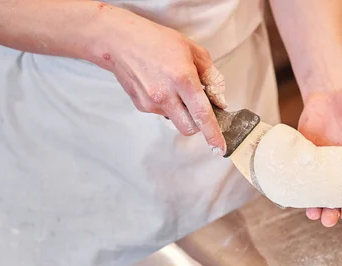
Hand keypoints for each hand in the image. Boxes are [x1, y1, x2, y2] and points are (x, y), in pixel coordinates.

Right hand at [100, 13, 226, 153]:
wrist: (120, 41)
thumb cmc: (157, 41)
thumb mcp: (192, 50)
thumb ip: (211, 76)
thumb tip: (220, 101)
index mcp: (183, 79)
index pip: (202, 115)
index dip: (213, 134)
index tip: (220, 149)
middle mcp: (166, 95)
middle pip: (189, 128)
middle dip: (197, 124)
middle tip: (197, 106)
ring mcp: (151, 102)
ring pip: (175, 120)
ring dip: (180, 111)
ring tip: (173, 87)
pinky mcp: (141, 106)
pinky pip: (161, 113)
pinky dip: (166, 104)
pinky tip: (159, 86)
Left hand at [298, 87, 341, 226]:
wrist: (332, 91)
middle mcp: (340, 169)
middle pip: (336, 198)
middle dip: (332, 212)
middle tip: (328, 220)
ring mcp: (321, 164)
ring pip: (318, 191)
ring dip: (315, 205)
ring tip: (313, 214)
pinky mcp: (305, 156)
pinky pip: (301, 176)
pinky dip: (299, 186)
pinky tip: (296, 194)